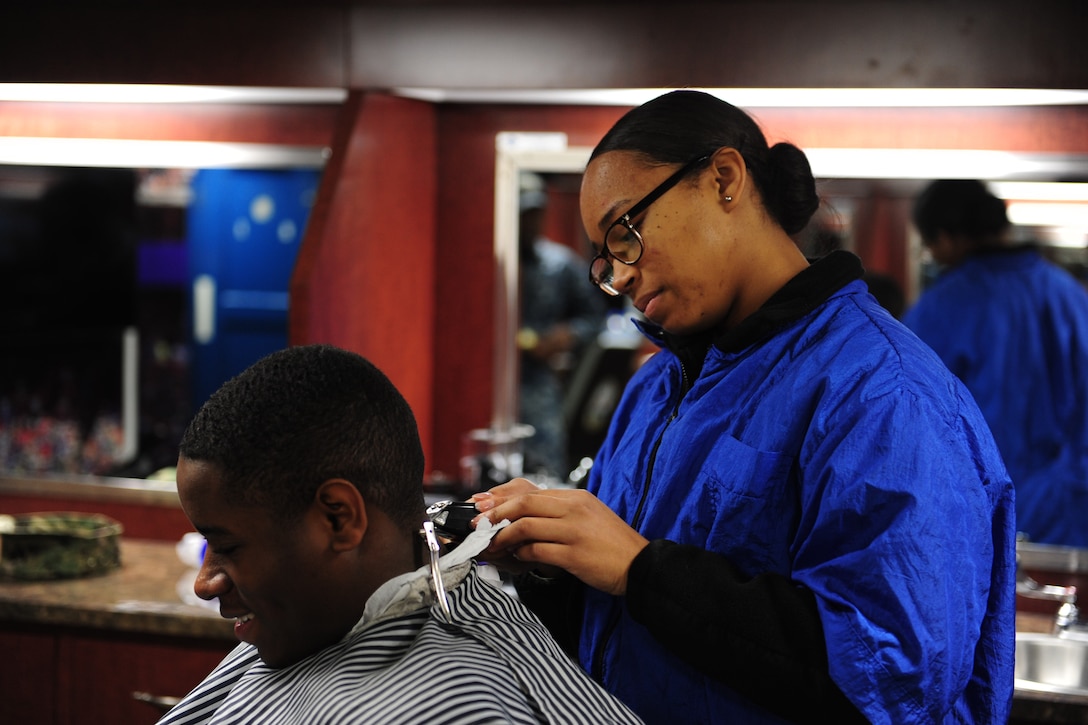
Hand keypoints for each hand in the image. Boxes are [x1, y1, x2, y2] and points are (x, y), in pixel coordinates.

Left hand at [471, 479, 648, 595]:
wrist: (641, 565)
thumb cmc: (610, 545)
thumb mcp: (586, 518)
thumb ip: (556, 514)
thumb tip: (519, 517)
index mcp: (575, 498)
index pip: (529, 491)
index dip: (500, 499)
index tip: (480, 507)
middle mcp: (575, 509)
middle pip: (524, 503)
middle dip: (494, 514)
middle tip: (477, 525)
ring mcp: (575, 531)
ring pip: (526, 526)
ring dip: (503, 538)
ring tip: (492, 546)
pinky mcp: (575, 555)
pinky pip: (538, 551)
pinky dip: (521, 555)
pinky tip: (517, 559)